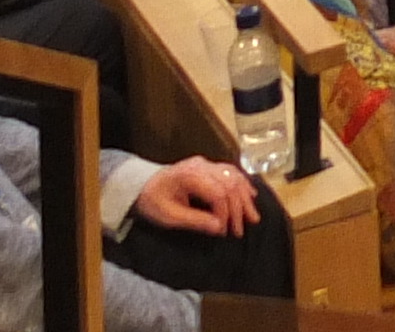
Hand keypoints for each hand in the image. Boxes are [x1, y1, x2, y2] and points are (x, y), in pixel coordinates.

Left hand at [135, 159, 257, 232]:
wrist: (141, 185)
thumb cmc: (153, 201)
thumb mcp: (169, 216)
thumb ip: (194, 220)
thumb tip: (219, 228)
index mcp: (190, 176)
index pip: (218, 193)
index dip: (224, 213)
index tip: (223, 231)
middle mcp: (202, 165)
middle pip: (230, 183)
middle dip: (238, 208)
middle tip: (240, 230)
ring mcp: (206, 164)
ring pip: (234, 176)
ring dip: (244, 197)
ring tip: (252, 217)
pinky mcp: (208, 166)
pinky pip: (231, 172)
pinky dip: (242, 185)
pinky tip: (250, 195)